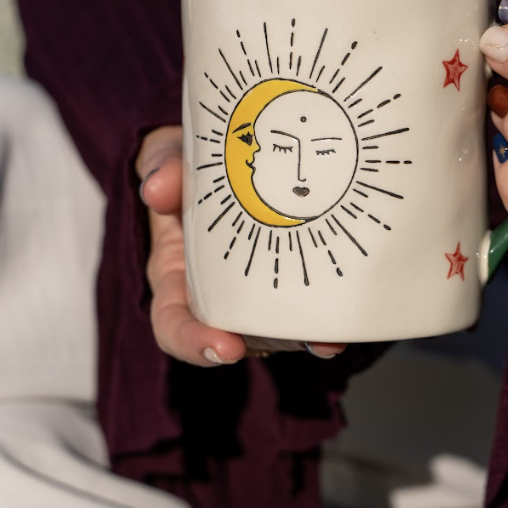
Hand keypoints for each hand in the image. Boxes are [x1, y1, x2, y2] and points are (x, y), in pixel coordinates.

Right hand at [135, 126, 344, 365]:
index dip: (194, 343)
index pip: (174, 324)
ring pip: (280, 328)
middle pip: (242, 337)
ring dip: (310, 335)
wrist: (219, 159)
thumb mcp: (168, 160)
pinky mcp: (288, 278)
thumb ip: (163, 168)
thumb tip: (156, 189)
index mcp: (175, 277)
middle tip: (314, 343)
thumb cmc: (186, 168)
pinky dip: (327, 307)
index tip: (225, 348)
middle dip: (278, 345)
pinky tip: (351, 306)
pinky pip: (305, 301)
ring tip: (336, 336)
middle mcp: (215, 296)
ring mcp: (254, 293)